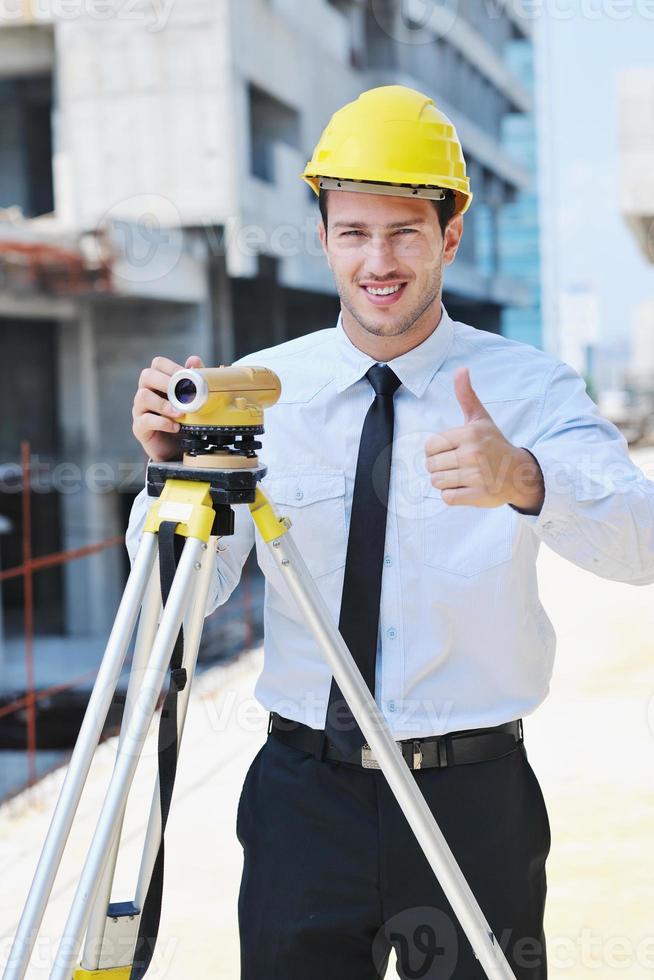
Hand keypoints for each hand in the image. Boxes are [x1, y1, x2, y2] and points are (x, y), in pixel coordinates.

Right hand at [132, 354, 204, 461]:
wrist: (176, 448)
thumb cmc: (182, 420)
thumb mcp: (191, 400)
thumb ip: (194, 380)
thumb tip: (194, 360)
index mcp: (158, 382)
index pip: (158, 364)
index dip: (172, 367)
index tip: (188, 375)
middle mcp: (146, 392)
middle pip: (146, 375)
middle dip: (165, 381)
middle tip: (182, 392)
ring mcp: (140, 409)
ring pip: (142, 397)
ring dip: (164, 404)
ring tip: (180, 413)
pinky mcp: (139, 427)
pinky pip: (145, 421)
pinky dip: (162, 423)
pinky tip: (175, 427)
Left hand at [424, 367, 544, 510]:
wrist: (519, 473)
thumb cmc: (495, 444)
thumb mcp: (481, 419)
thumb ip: (467, 396)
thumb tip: (461, 369)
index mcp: (470, 434)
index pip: (430, 446)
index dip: (435, 450)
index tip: (449, 451)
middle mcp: (473, 454)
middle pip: (431, 465)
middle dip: (439, 467)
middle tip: (457, 465)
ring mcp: (476, 476)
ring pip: (437, 482)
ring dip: (444, 481)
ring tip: (461, 476)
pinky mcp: (478, 495)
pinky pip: (447, 498)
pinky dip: (452, 495)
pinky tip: (465, 487)